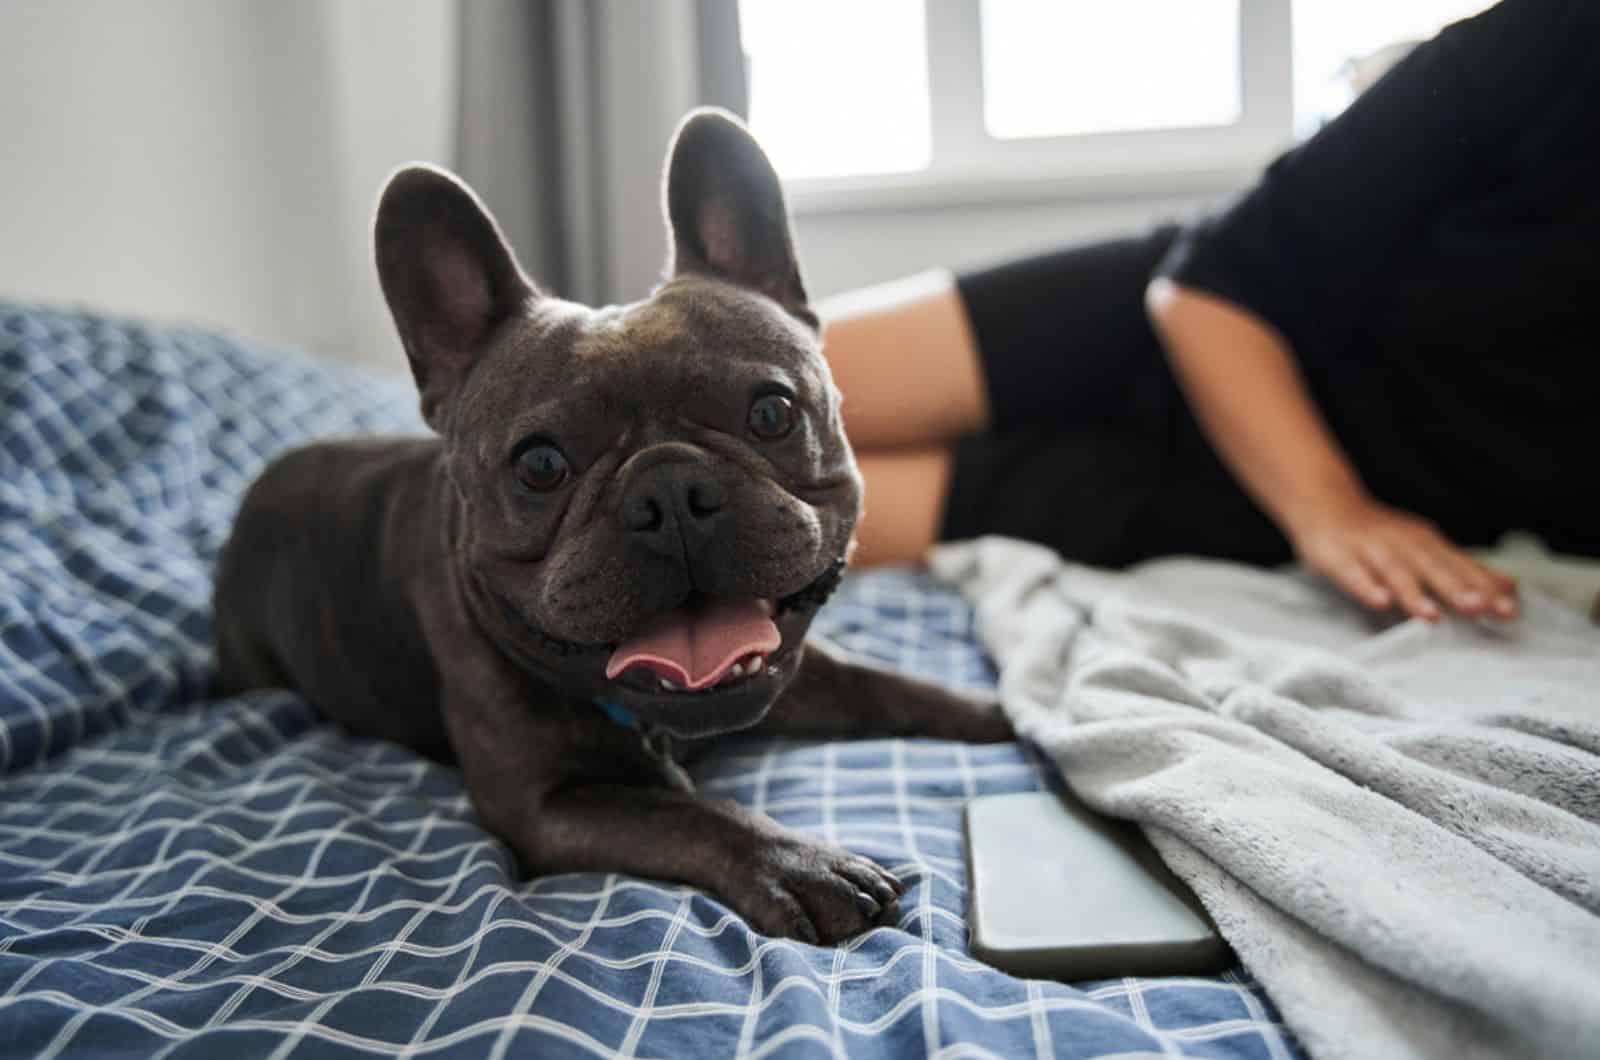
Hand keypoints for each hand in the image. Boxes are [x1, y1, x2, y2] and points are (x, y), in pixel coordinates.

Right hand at [1288, 495, 1517, 621]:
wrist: (1325, 502)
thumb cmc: (1380, 535)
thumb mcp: (1425, 548)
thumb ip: (1463, 569)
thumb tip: (1510, 586)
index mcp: (1426, 544)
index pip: (1460, 567)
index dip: (1484, 588)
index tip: (1510, 609)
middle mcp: (1402, 544)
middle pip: (1432, 569)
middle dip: (1456, 589)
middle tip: (1480, 608)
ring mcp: (1369, 549)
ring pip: (1394, 572)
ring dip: (1413, 593)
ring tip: (1432, 615)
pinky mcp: (1336, 556)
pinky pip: (1352, 573)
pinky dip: (1365, 587)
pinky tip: (1379, 602)